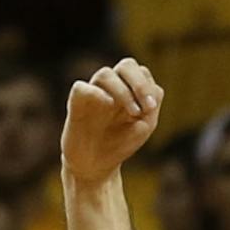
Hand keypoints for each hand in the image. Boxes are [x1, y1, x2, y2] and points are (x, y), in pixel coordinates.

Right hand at [61, 59, 162, 181]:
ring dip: (123, 91)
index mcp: (130, 90)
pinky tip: (107, 105)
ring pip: (106, 73)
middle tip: (146, 107)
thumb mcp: (145, 125)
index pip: (141, 72)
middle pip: (127, 65)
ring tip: (133, 113)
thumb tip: (152, 88)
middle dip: (139, 83)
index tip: (151, 108)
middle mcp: (112, 88)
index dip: (148, 86)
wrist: (97, 164)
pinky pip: (81, 87)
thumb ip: (151, 105)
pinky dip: (96, 93)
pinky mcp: (76, 102)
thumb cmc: (121, 142)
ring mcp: (94, 93)